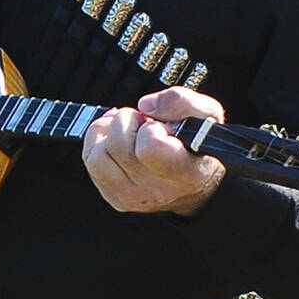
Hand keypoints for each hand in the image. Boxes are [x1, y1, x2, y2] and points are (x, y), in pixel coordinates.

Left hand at [82, 87, 226, 216]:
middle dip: (127, 122)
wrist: (197, 181)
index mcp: (184, 173)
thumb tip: (145, 105)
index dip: (151, 128)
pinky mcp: (115, 198)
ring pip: (97, 156)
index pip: (149, 147)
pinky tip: (115, 137)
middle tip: (144, 123)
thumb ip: (181, 101)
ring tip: (128, 129)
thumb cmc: (200, 145)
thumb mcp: (208, 114)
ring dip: (108, 133)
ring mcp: (133, 198)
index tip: (162, 127)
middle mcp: (157, 191)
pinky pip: (91, 163)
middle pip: (117, 146)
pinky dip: (97, 143)